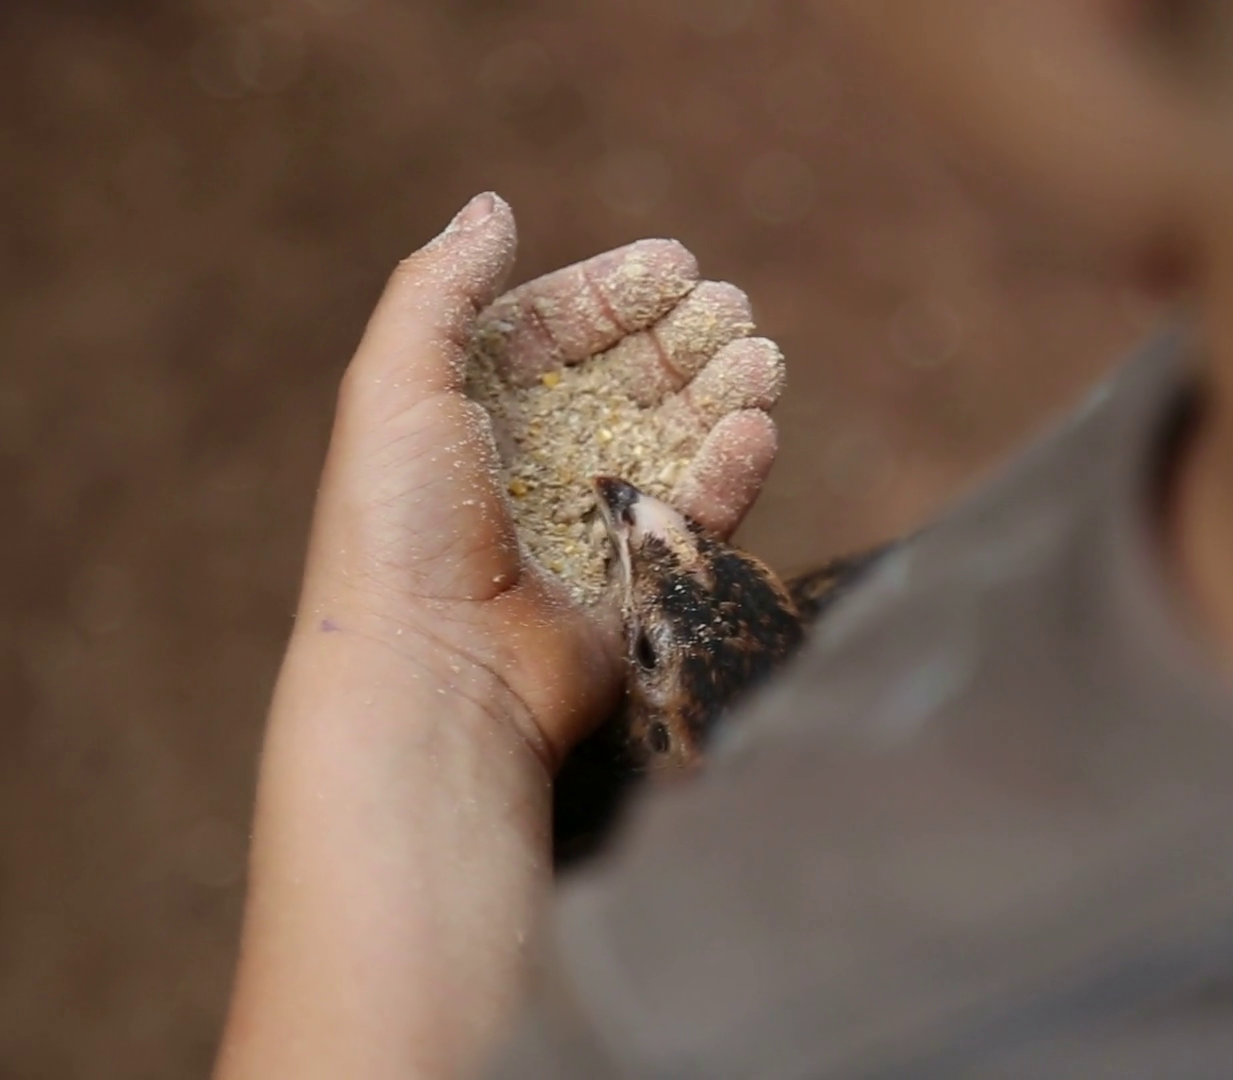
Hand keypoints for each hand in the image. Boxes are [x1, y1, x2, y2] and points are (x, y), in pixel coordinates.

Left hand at [215, 194, 778, 1078]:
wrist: (437, 676)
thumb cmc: (401, 530)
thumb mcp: (393, 385)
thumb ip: (437, 287)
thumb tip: (492, 206)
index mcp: (471, 409)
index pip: (558, 327)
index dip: (616, 289)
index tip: (676, 264)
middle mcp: (535, 459)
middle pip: (629, 375)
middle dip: (684, 335)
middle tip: (730, 309)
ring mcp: (593, 519)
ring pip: (678, 436)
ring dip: (723, 390)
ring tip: (759, 357)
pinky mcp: (642, 577)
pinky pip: (703, 508)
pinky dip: (735, 466)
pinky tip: (755, 428)